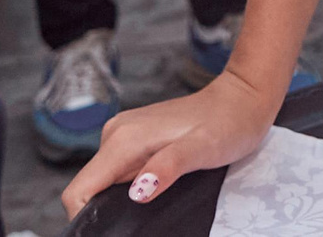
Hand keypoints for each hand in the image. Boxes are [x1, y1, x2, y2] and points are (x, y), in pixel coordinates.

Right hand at [60, 71, 277, 218]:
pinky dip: (135, 186)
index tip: (114, 229)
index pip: (78, 190)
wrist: (243, 98)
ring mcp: (124, 136)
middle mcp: (116, 135)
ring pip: (106, 182)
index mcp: (123, 139)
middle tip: (151, 213)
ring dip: (124, 198)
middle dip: (110, 209)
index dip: (87, 217)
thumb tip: (138, 192)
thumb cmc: (230, 123)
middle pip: (91, 189)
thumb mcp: (204, 149)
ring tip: (162, 197)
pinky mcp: (135, 139)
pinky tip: (162, 185)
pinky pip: (122, 172)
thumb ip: (168, 168)